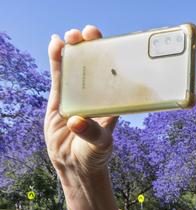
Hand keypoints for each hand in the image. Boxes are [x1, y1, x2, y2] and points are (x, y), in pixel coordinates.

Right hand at [44, 25, 117, 176]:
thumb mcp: (99, 145)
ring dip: (73, 49)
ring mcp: (77, 94)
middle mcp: (96, 94)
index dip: (114, 56)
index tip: (112, 43)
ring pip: (75, 66)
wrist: (75, 165)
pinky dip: (57, 60)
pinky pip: (59, 76)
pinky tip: (56, 43)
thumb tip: (77, 122)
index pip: (115, 74)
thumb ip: (92, 133)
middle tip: (89, 35)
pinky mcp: (60, 98)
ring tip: (71, 36)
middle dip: (92, 46)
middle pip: (95, 64)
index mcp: (112, 102)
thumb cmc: (95, 154)